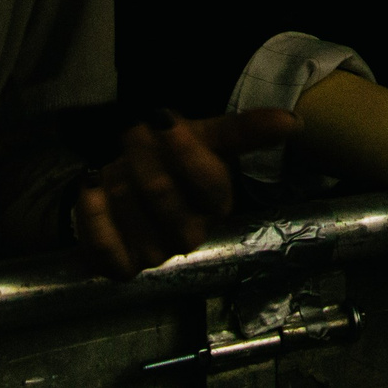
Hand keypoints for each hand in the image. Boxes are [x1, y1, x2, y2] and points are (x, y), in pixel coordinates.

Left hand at [72, 108, 298, 276]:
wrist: (127, 186)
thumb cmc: (172, 159)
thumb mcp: (208, 138)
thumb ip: (247, 130)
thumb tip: (295, 122)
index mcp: (218, 204)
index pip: (209, 182)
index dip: (184, 150)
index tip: (162, 119)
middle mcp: (191, 235)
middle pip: (163, 194)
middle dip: (142, 155)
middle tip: (131, 131)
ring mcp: (155, 255)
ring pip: (132, 215)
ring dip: (117, 178)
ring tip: (114, 160)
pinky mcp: (121, 268)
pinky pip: (103, 245)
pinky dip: (93, 212)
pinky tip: (92, 186)